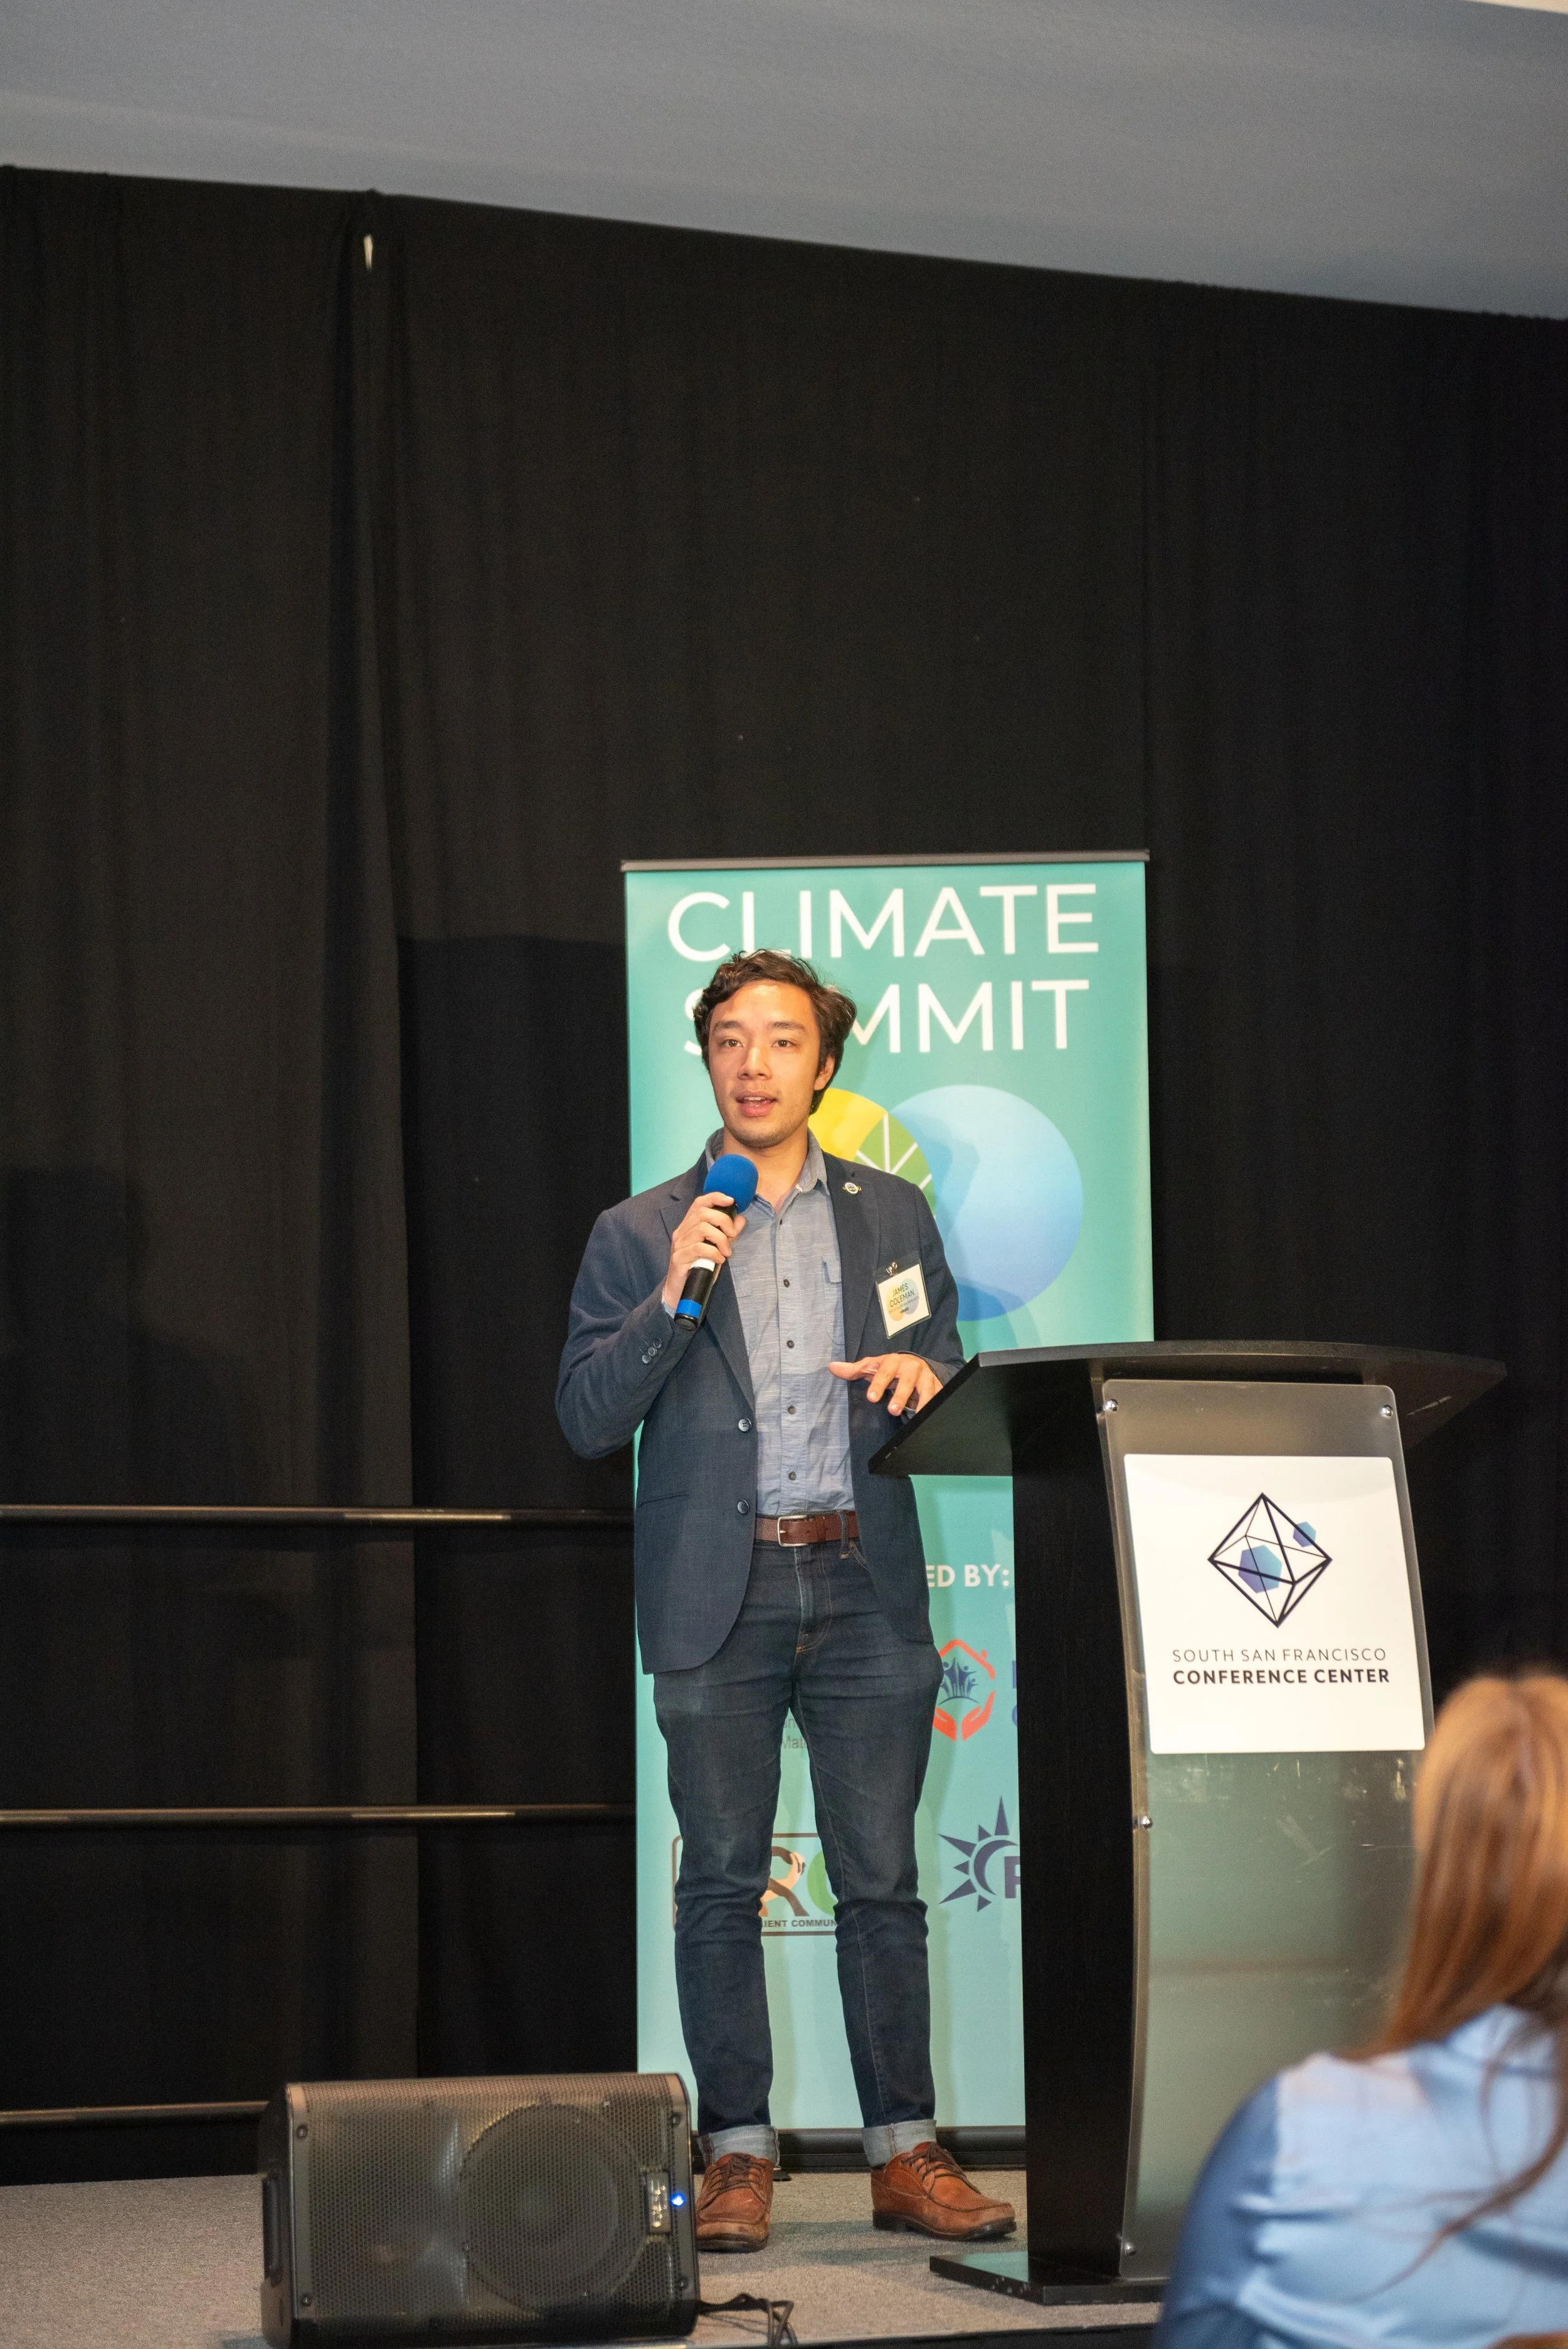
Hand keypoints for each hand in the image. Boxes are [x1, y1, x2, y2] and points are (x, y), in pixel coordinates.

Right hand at [663, 1190, 745, 1310]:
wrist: (680, 1290)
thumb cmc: (699, 1267)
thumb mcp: (716, 1248)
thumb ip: (727, 1234)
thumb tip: (741, 1219)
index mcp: (689, 1226)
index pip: (699, 1203)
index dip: (715, 1197)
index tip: (731, 1201)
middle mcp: (681, 1232)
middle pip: (703, 1213)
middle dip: (723, 1221)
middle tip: (732, 1235)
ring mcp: (679, 1244)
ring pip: (702, 1229)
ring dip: (721, 1239)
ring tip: (726, 1252)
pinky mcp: (679, 1258)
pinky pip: (699, 1248)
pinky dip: (714, 1253)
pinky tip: (719, 1260)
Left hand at [829, 1353, 941, 1416]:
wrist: (914, 1364)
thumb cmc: (889, 1368)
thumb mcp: (872, 1367)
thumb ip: (854, 1370)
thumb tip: (832, 1367)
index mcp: (893, 1361)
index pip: (885, 1371)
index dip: (878, 1383)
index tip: (872, 1398)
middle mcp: (911, 1366)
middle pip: (907, 1379)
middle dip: (901, 1394)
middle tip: (893, 1410)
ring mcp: (926, 1376)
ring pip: (926, 1387)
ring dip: (922, 1401)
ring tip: (916, 1415)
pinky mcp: (937, 1385)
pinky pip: (939, 1395)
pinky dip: (937, 1404)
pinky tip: (931, 1415)